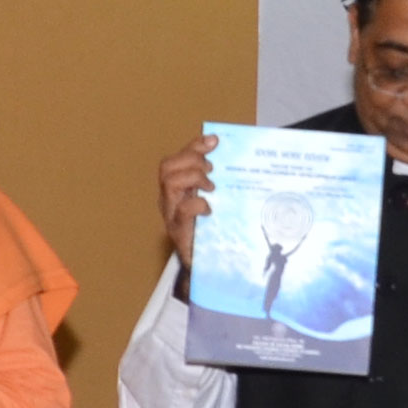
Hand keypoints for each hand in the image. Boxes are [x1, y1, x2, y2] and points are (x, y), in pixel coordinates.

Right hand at [157, 132, 216, 266]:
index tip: (214, 140)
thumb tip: (239, 159)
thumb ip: (220, 184)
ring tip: (211, 188)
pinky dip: (198, 204)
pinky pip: (183, 209)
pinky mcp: (179, 231)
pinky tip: (210, 209)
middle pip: (168, 166)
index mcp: (178, 188)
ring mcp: (171, 215)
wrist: (208, 268)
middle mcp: (169, 199)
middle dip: (191, 160)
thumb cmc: (214, 233)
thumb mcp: (217, 203)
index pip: (177, 158)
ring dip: (194, 177)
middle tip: (212, 170)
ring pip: (170, 182)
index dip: (194, 146)